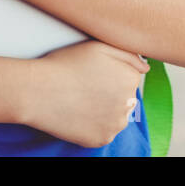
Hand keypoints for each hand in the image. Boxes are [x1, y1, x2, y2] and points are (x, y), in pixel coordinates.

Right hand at [23, 40, 149, 147]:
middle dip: (111, 93)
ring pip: (116, 115)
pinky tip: (79, 114)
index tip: (93, 73)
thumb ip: (129, 54)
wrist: (37, 91)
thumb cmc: (66, 64)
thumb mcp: (99, 46)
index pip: (130, 77)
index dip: (110, 74)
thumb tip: (147, 68)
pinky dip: (95, 125)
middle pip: (125, 97)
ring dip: (105, 110)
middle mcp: (129, 104)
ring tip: (81, 100)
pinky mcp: (101, 139)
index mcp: (131, 79)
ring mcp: (116, 125)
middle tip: (85, 87)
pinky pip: (104, 131)